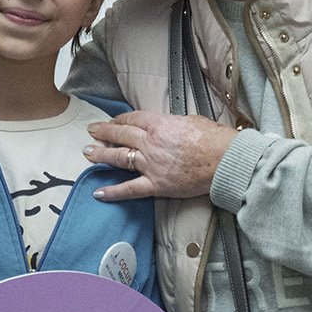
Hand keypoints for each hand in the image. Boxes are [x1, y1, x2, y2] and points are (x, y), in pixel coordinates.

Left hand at [84, 110, 238, 202]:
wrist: (224, 159)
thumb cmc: (213, 139)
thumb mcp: (191, 120)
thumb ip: (173, 124)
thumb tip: (169, 126)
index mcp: (159, 124)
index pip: (131, 119)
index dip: (117, 120)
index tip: (111, 122)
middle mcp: (150, 142)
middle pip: (120, 135)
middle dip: (102, 133)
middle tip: (91, 132)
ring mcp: (151, 164)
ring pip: (118, 158)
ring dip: (100, 155)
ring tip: (87, 153)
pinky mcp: (156, 184)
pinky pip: (129, 189)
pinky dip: (113, 191)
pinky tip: (99, 192)